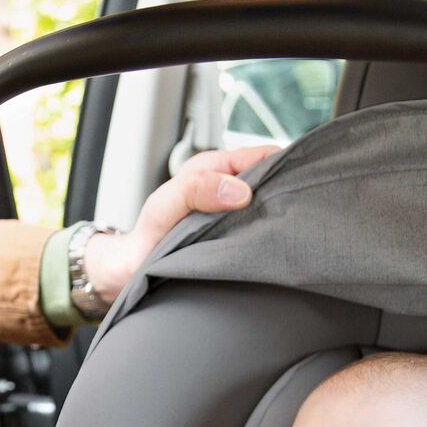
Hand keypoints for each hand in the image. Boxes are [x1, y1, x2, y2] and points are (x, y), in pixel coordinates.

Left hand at [84, 146, 277, 302]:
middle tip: (289, 219)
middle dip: (285, 196)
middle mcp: (231, 187)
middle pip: (276, 183)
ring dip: (278, 222)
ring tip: (283, 237)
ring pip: (273, 210)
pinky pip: (264, 236)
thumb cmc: (149, 233)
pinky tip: (271, 251)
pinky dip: (269, 241)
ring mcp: (238, 214)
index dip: (280, 168)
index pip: (265, 157)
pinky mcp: (240, 239)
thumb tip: (241, 191)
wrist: (137, 270)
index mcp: (217, 168)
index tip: (286, 191)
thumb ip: (196, 188)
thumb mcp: (166, 203)